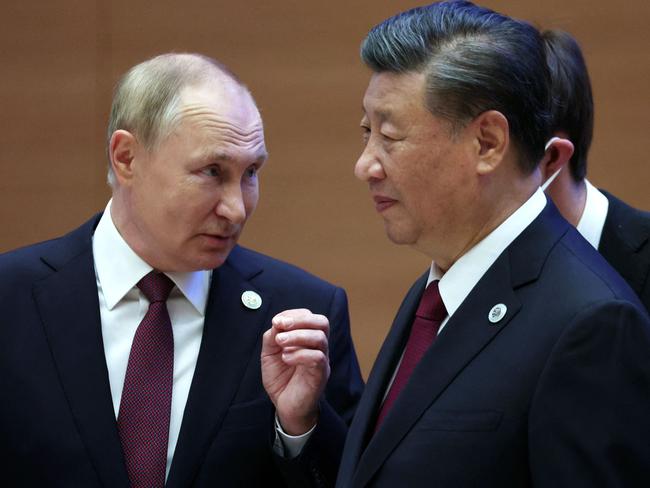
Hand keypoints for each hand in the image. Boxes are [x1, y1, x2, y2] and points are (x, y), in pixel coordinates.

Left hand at [261, 309, 329, 434]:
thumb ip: (272, 337)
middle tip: (281, 325)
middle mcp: (318, 347)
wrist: (285, 407)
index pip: (310, 316)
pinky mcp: (320, 375)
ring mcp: (321, 360)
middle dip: (300, 319)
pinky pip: (317, 357)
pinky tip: (286, 358)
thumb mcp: (270, 354)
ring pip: (319, 338)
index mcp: (308, 339)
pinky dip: (299, 354)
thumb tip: (277, 323)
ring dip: (296, 336)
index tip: (276, 321)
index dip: (293, 314)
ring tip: (279, 342)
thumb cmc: (281, 379)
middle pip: (322, 322)